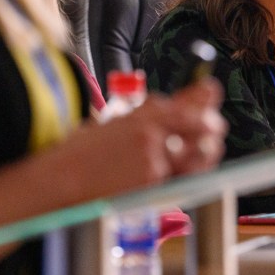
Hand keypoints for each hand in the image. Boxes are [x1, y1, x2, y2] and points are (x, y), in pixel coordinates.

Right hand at [54, 77, 226, 195]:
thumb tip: (173, 109)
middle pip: (203, 125)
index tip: (212, 96)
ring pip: (200, 154)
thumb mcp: (116, 124)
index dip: (206, 98)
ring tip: (203, 155)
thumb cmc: (83, 154)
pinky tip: (170, 178)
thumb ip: (148, 117)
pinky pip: (181, 178)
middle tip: (213, 133)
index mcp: (144, 111)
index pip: (190, 99)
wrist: (61, 179)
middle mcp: (154, 128)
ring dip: (205, 155)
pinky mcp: (153, 178)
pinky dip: (181, 178)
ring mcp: (156, 153)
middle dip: (212, 129)